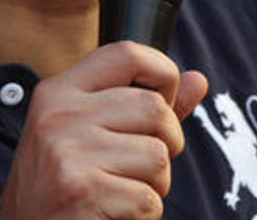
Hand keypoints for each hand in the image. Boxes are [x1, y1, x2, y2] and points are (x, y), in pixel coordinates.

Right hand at [0, 41, 207, 219]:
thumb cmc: (61, 183)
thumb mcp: (88, 133)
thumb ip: (143, 107)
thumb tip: (198, 79)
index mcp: (58, 92)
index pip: (127, 53)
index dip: (163, 72)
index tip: (165, 102)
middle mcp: (60, 116)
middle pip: (155, 109)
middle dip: (167, 143)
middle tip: (145, 165)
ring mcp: (68, 154)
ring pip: (158, 157)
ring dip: (154, 185)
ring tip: (123, 192)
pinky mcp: (82, 192)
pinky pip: (148, 199)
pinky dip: (144, 215)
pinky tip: (115, 214)